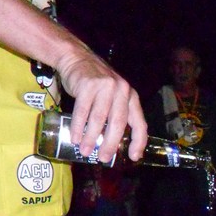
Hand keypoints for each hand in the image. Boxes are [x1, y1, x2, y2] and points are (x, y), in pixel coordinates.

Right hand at [54, 46, 147, 163]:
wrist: (77, 58)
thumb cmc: (96, 84)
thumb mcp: (114, 96)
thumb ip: (117, 115)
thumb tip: (113, 145)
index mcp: (131, 97)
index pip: (140, 123)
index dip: (138, 142)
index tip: (133, 157)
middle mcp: (121, 91)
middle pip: (118, 123)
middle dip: (111, 144)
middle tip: (103, 158)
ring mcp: (105, 87)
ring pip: (99, 119)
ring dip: (92, 138)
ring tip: (85, 151)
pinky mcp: (88, 85)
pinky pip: (82, 111)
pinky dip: (78, 126)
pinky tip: (75, 137)